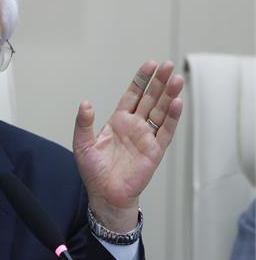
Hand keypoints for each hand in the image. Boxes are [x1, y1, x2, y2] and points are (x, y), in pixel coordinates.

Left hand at [72, 61, 183, 231]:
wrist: (105, 194)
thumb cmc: (94, 171)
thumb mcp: (82, 144)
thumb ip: (84, 123)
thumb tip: (85, 103)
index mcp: (118, 121)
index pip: (133, 95)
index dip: (141, 80)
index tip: (149, 65)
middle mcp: (135, 126)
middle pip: (151, 99)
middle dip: (159, 82)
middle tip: (167, 65)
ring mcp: (146, 137)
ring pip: (161, 112)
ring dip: (169, 96)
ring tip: (176, 79)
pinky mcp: (154, 151)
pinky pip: (166, 132)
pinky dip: (173, 118)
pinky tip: (177, 103)